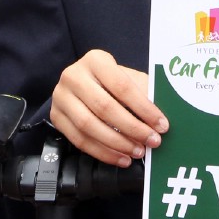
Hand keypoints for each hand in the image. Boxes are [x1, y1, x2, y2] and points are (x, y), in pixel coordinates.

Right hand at [51, 49, 168, 167]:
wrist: (84, 83)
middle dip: (133, 128)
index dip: (144, 108)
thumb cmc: (112, 82)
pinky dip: (103, 153)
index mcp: (95, 60)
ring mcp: (61, 97)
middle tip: (152, 141)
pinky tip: (121, 157)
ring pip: (90, 127)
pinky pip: (79, 141)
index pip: (122, 86)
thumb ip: (144, 94)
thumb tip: (162, 120)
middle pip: (105, 107)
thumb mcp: (129, 79)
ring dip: (117, 144)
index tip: (162, 124)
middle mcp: (73, 76)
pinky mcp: (56, 117)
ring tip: (138, 152)